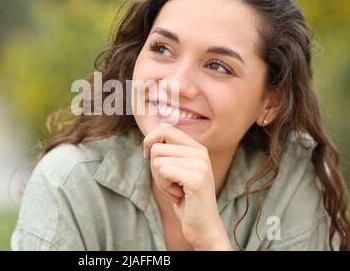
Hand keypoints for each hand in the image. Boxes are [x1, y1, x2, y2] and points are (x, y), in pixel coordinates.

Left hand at [143, 125, 232, 250]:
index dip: (150, 140)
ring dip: (159, 180)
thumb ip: (170, 149)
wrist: (203, 226)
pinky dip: (164, 187)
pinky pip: (163, 171)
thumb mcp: (177, 169)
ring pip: (157, 161)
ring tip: (175, 190)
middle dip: (154, 168)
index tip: (147, 155)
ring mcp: (200, 164)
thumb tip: (159, 124)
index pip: (166, 128)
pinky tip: (178, 196)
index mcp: (198, 148)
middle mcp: (201, 152)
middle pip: (157, 147)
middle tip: (168, 182)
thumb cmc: (186, 198)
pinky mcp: (195, 178)